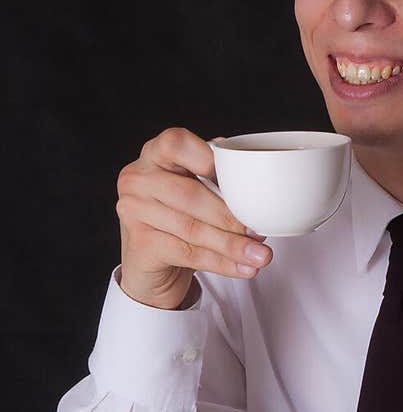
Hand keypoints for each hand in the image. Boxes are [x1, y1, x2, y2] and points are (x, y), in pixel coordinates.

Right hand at [116, 126, 272, 309]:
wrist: (152, 262)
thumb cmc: (180, 215)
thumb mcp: (196, 188)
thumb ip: (218, 178)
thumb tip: (259, 191)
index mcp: (154, 154)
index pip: (176, 143)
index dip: (207, 158)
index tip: (237, 179)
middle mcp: (138, 178)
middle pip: (189, 194)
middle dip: (230, 216)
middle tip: (260, 231)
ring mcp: (133, 211)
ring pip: (192, 228)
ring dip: (231, 244)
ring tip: (260, 255)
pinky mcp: (140, 244)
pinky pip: (188, 253)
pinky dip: (221, 263)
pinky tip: (243, 268)